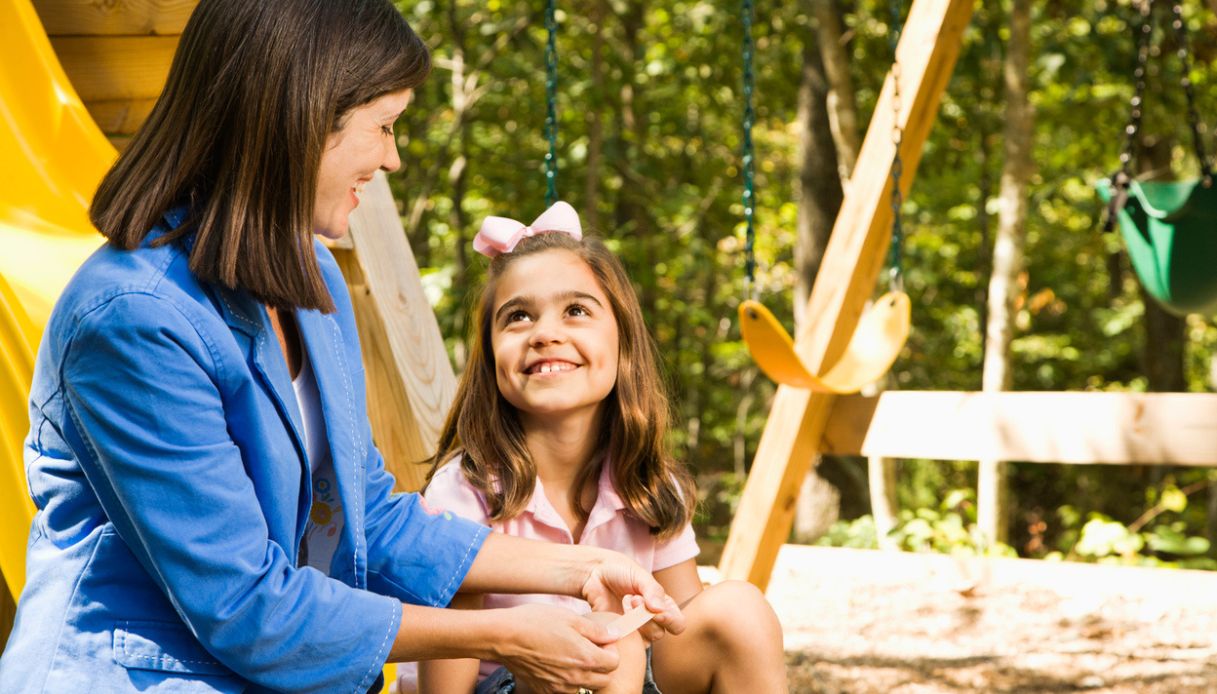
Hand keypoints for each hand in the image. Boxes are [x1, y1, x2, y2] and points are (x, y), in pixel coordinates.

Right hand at [496, 603, 619, 692]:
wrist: (503, 637)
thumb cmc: (536, 622)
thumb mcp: (570, 618)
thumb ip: (596, 630)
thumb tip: (615, 634)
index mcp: (585, 658)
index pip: (614, 663)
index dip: (611, 650)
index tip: (601, 641)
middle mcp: (575, 677)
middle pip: (603, 679)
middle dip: (601, 665)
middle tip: (589, 648)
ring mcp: (559, 687)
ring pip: (585, 686)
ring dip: (585, 674)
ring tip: (572, 656)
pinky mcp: (545, 690)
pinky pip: (565, 690)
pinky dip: (567, 681)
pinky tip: (557, 664)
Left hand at [579, 553, 685, 643]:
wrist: (595, 573)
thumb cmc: (621, 571)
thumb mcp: (639, 575)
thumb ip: (653, 590)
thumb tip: (660, 610)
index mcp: (664, 606)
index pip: (678, 624)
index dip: (670, 620)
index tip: (654, 609)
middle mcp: (652, 621)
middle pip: (659, 633)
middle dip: (645, 616)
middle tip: (632, 598)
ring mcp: (635, 630)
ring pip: (643, 640)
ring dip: (632, 620)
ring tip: (624, 600)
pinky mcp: (619, 635)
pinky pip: (625, 642)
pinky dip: (620, 627)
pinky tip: (613, 611)